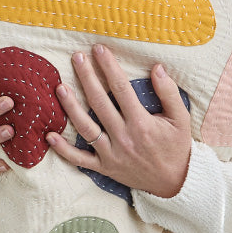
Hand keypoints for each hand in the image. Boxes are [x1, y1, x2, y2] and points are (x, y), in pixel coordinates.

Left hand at [46, 44, 191, 197]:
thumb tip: (157, 67)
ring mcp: (111, 155)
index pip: (121, 89)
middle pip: (99, 103)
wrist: (175, 183)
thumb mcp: (181, 119)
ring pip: (85, 128)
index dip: (109, 67)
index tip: (99, 49)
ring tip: (60, 87)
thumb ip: (169, 92)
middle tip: (77, 57)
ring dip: (70, 107)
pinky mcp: (104, 168)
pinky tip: (50, 135)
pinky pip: (80, 160)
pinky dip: (64, 150)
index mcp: (142, 124)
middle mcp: (123, 138)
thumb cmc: (177, 147)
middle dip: (87, 77)